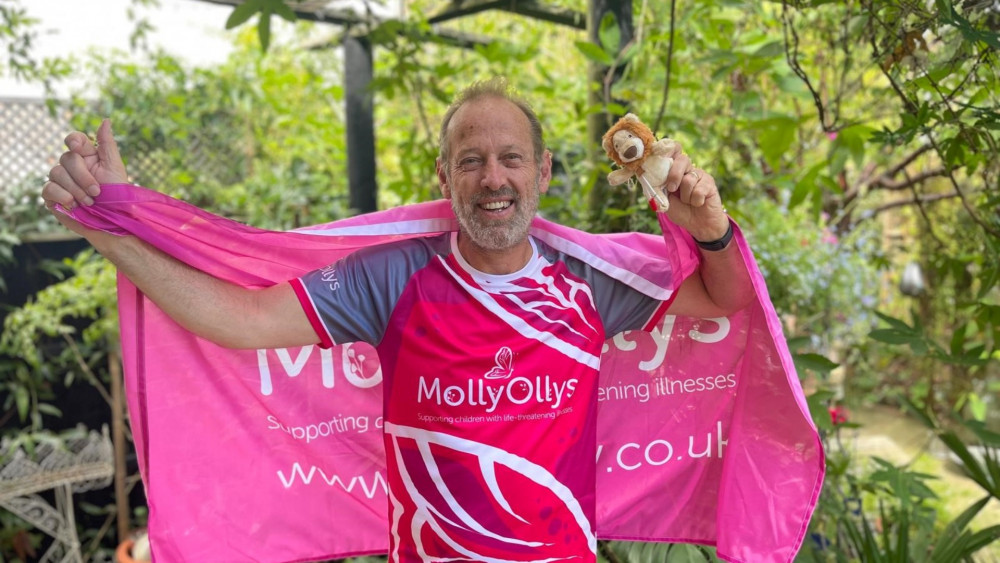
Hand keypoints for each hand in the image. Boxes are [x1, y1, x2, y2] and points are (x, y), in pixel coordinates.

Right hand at [42, 119, 126, 235]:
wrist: (112, 221)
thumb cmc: (117, 196)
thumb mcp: (115, 168)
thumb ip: (107, 144)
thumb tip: (106, 120)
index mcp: (87, 156)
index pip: (73, 139)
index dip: (75, 141)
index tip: (82, 149)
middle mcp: (72, 166)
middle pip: (67, 158)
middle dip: (83, 176)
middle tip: (97, 191)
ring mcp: (60, 181)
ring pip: (56, 173)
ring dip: (76, 189)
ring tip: (90, 202)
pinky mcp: (52, 196)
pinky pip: (48, 188)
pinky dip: (63, 196)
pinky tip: (74, 205)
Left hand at [658, 142, 728, 242]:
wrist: (699, 225)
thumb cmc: (681, 211)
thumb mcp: (666, 201)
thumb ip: (660, 189)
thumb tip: (650, 178)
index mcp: (675, 170)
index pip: (674, 150)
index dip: (669, 150)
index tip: (661, 158)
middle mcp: (688, 169)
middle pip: (682, 159)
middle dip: (674, 175)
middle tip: (672, 189)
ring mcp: (700, 175)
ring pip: (688, 179)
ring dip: (686, 196)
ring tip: (689, 202)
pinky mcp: (709, 183)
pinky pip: (699, 190)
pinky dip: (696, 201)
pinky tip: (699, 203)